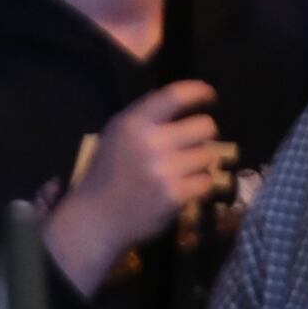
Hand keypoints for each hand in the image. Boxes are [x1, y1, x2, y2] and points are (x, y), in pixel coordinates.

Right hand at [50, 78, 229, 281]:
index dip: (199, 91)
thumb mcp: (117, 134)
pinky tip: (186, 187)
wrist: (97, 218)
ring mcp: (164, 171)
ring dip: (201, 161)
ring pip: (209, 155)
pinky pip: (206, 182)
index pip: (175, 95)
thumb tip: (181, 101)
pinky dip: (200, 184)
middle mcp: (150, 143)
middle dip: (204, 134)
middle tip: (195, 142)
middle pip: (204, 126)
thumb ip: (144, 117)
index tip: (210, 95)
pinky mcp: (174, 196)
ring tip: (186, 168)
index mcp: (134, 123)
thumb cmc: (108, 172)